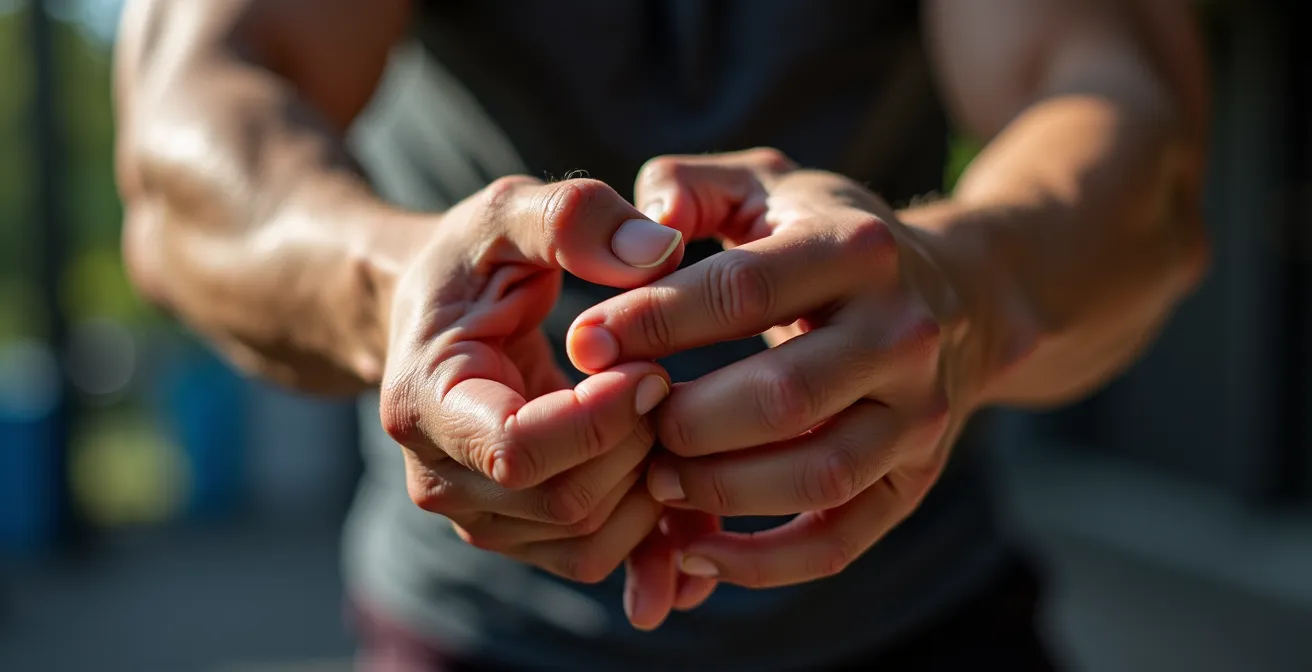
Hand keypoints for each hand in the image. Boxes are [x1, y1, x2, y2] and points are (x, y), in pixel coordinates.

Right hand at [379, 175, 688, 582]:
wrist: (436, 319)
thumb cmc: (472, 261)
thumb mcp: (508, 211)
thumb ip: (573, 216)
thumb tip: (661, 249)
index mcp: (424, 402)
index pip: (518, 448)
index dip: (601, 417)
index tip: (650, 367)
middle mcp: (440, 480)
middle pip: (566, 501)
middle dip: (637, 443)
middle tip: (666, 379)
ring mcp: (479, 519)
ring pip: (589, 540)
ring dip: (651, 486)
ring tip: (665, 413)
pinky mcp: (521, 536)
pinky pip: (598, 557)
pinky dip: (652, 530)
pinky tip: (684, 486)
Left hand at [569, 149, 1003, 589]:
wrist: (956, 296)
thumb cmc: (823, 236)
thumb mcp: (765, 183)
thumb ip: (690, 183)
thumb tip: (645, 224)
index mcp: (856, 249)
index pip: (744, 289)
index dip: (655, 321)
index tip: (583, 343)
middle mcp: (902, 334)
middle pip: (785, 397)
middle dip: (685, 419)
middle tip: (621, 422)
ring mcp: (918, 414)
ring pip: (818, 476)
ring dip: (719, 491)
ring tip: (653, 481)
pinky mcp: (914, 478)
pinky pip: (842, 540)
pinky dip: (765, 565)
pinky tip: (696, 555)